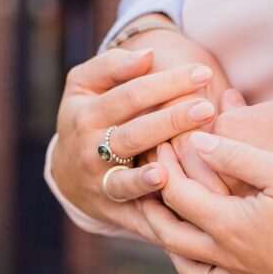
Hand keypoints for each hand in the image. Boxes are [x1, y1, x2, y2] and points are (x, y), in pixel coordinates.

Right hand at [51, 25, 231, 231]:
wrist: (66, 174)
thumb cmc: (87, 118)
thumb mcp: (84, 86)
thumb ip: (111, 66)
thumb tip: (147, 54)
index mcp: (88, 115)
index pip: (130, 95)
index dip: (166, 83)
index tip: (202, 73)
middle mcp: (91, 151)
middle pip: (134, 135)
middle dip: (170, 122)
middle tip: (206, 108)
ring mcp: (100, 184)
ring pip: (127, 181)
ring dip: (148, 177)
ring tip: (168, 168)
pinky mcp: (112, 213)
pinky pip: (135, 217)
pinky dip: (153, 218)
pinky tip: (172, 213)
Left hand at [139, 134, 272, 273]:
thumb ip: (237, 155)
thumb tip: (197, 140)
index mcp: (227, 225)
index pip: (175, 194)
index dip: (162, 166)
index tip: (160, 146)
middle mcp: (225, 260)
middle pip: (169, 235)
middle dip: (151, 208)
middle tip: (146, 188)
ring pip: (188, 271)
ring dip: (171, 248)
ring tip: (170, 228)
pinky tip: (211, 267)